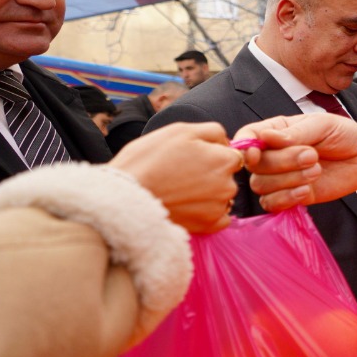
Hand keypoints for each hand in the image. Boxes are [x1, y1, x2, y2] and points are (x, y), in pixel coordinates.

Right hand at [111, 122, 239, 233]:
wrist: (124, 196)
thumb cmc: (149, 159)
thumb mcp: (181, 130)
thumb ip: (213, 132)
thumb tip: (227, 142)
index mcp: (225, 160)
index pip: (232, 155)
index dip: (213, 154)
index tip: (192, 158)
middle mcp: (228, 185)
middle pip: (227, 176)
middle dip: (211, 174)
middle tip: (181, 173)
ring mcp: (219, 207)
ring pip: (221, 196)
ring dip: (208, 193)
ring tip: (178, 190)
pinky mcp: (208, 226)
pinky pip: (219, 218)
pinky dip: (206, 212)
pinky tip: (187, 206)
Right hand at [236, 117, 356, 210]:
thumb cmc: (342, 136)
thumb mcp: (321, 125)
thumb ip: (294, 133)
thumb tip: (265, 137)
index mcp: (274, 132)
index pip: (246, 138)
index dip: (246, 147)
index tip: (257, 152)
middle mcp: (271, 155)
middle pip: (255, 165)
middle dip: (283, 162)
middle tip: (312, 155)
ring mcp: (278, 178)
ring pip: (261, 185)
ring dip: (289, 179)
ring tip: (316, 169)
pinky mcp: (288, 197)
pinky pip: (271, 204)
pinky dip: (287, 198)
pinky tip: (306, 189)